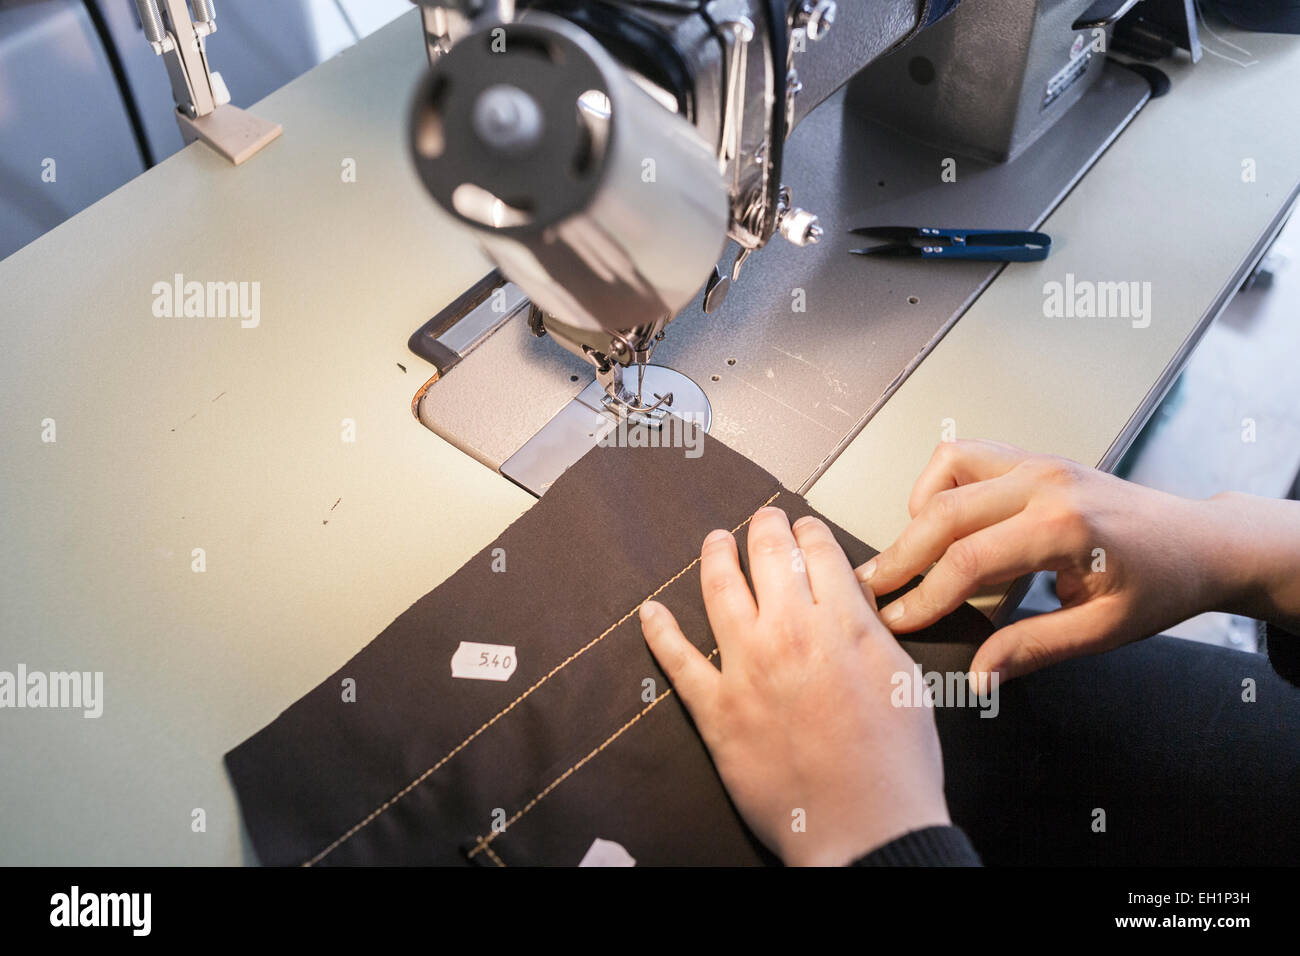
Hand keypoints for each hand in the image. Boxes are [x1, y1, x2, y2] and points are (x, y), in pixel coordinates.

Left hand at [638, 507, 949, 866]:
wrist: (866, 828)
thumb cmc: (896, 762)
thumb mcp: (903, 679)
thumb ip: (871, 629)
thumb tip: (850, 594)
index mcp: (841, 624)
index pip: (817, 552)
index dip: (809, 533)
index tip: (804, 529)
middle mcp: (789, 634)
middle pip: (768, 556)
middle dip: (765, 528)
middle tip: (762, 519)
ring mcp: (747, 669)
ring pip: (720, 590)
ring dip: (715, 556)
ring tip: (715, 541)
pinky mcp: (716, 709)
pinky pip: (677, 661)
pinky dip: (659, 631)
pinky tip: (649, 612)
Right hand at [857, 439, 1272, 684]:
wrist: (1201, 541)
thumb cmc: (1163, 583)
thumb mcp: (1102, 629)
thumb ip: (1033, 649)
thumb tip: (979, 675)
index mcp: (1066, 527)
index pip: (968, 560)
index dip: (925, 596)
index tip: (898, 620)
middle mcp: (1046, 483)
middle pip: (944, 512)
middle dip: (901, 555)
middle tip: (874, 588)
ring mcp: (1038, 463)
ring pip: (947, 469)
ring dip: (918, 511)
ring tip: (911, 555)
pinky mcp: (1033, 458)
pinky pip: (967, 455)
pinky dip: (939, 484)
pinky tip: (940, 520)